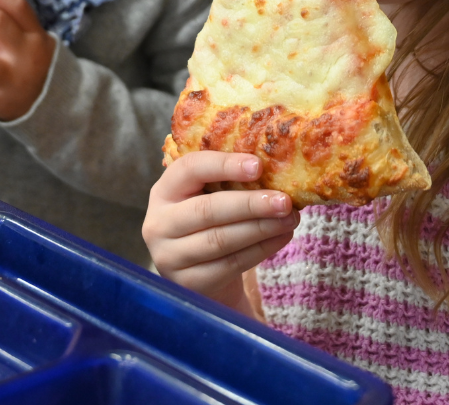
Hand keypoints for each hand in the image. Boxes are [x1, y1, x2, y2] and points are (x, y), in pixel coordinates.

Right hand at [142, 151, 298, 307]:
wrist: (202, 275)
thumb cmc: (211, 224)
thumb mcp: (208, 197)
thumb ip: (230, 182)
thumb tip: (276, 166)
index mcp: (164, 191)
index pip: (189, 169)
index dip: (223, 165)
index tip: (258, 165)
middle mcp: (159, 223)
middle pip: (207, 210)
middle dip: (250, 204)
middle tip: (284, 200)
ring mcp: (169, 257)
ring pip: (220, 239)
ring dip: (260, 228)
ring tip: (290, 219)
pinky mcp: (188, 283)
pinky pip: (230, 264)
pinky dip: (261, 249)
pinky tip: (281, 237)